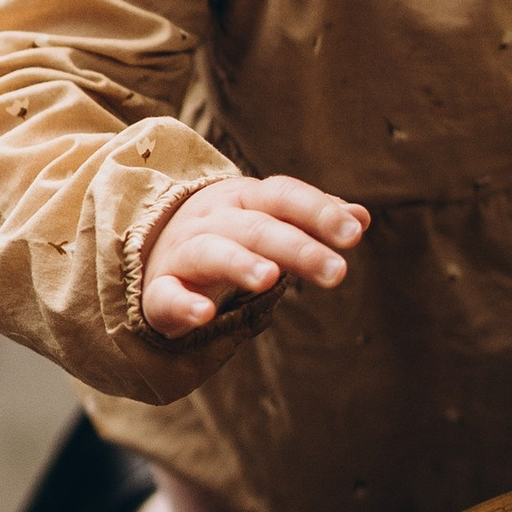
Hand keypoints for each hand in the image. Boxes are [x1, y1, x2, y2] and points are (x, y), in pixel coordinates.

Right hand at [144, 176, 368, 338]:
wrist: (150, 250)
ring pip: (211, 252)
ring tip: (270, 279)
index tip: (355, 233)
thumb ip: (312, 219)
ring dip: (240, 263)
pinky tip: (204, 315)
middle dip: (298, 247)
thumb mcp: (268, 219)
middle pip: (256, 227)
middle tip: (337, 272)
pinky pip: (166, 295)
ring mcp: (182, 252)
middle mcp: (212, 219)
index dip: (318, 211)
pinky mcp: (159, 290)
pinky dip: (183, 304)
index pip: (283, 195)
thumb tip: (361, 218)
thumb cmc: (226, 235)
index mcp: (243, 199)